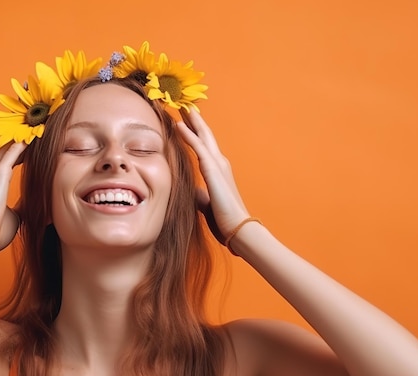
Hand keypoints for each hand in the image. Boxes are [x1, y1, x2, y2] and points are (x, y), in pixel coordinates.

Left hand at [177, 109, 249, 241]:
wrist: (238, 229)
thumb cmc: (225, 220)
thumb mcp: (207, 204)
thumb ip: (200, 195)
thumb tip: (193, 190)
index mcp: (218, 171)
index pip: (204, 146)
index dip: (195, 131)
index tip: (184, 119)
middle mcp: (220, 163)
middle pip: (205, 134)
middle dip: (194, 119)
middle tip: (183, 103)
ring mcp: (218, 164)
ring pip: (202, 136)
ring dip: (191, 120)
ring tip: (180, 105)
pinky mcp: (213, 170)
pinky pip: (198, 147)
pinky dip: (188, 135)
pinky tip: (179, 125)